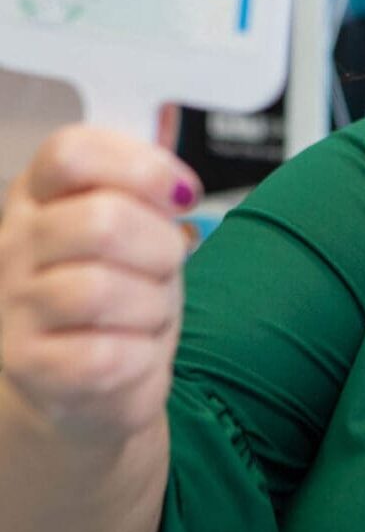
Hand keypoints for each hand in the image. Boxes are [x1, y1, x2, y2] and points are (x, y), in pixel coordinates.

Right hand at [0, 125, 201, 447]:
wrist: (89, 378)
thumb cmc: (122, 289)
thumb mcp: (138, 227)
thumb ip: (149, 192)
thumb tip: (179, 188)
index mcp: (40, 197)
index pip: (71, 152)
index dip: (142, 167)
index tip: (181, 195)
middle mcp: (14, 245)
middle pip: (101, 220)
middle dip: (160, 245)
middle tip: (166, 264)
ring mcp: (14, 308)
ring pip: (99, 290)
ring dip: (151, 303)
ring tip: (147, 312)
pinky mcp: (31, 367)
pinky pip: (105, 355)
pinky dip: (140, 354)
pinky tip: (134, 351)